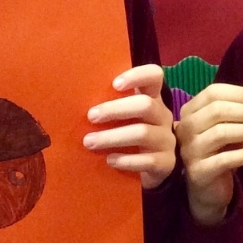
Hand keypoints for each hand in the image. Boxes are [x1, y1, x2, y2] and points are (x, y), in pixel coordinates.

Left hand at [84, 65, 175, 189]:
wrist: (151, 167)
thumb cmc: (127, 135)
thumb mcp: (123, 117)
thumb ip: (109, 106)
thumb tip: (75, 99)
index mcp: (152, 98)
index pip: (154, 76)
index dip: (137, 76)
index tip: (114, 84)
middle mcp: (162, 116)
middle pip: (146, 105)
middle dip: (115, 110)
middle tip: (91, 116)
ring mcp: (166, 140)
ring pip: (143, 133)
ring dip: (113, 137)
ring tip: (89, 142)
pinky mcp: (166, 162)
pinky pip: (148, 160)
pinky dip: (126, 160)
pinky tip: (110, 160)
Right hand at [175, 83, 242, 225]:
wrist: (208, 189)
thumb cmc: (221, 152)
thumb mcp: (227, 128)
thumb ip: (238, 114)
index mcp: (190, 111)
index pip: (213, 93)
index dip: (239, 94)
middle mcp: (185, 128)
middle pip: (217, 111)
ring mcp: (189, 150)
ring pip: (221, 133)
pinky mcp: (198, 171)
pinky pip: (225, 159)